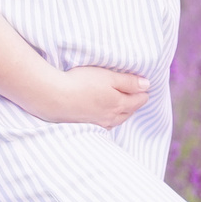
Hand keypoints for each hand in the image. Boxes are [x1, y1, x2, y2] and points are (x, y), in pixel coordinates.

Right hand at [34, 64, 150, 128]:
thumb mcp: (108, 77)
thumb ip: (129, 81)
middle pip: (129, 111)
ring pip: (117, 120)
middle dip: (135, 103)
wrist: (54, 97)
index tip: (146, 87)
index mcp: (119, 104)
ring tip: (125, 106)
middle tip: (139, 96)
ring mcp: (97, 123)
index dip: (143, 92)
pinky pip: (104, 124)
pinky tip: (105, 116)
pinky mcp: (85, 124)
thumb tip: (147, 85)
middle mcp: (111, 117)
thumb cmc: (81, 83)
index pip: (138, 100)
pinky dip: (110, 119)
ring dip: (123, 113)